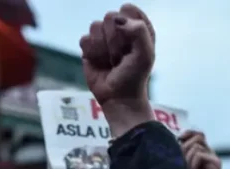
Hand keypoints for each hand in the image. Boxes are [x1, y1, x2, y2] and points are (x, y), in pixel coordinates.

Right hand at [80, 4, 156, 136]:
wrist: (118, 97)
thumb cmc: (134, 76)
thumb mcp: (146, 54)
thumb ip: (139, 30)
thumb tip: (118, 20)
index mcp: (137, 26)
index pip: (127, 9)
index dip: (127, 26)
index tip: (132, 44)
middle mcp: (120, 29)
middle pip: (109, 16)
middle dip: (114, 40)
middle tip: (121, 57)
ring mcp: (103, 37)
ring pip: (95, 26)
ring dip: (103, 48)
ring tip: (111, 61)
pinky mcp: (89, 47)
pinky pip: (84, 39)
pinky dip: (92, 53)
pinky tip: (99, 63)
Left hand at [180, 130, 223, 168]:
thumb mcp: (182, 164)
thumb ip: (182, 151)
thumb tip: (177, 138)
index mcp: (203, 152)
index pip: (198, 133)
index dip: (189, 133)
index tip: (179, 138)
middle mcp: (211, 153)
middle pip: (198, 137)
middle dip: (186, 148)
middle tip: (182, 163)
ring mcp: (215, 158)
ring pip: (196, 147)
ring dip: (188, 160)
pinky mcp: (216, 164)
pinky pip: (199, 155)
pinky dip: (192, 164)